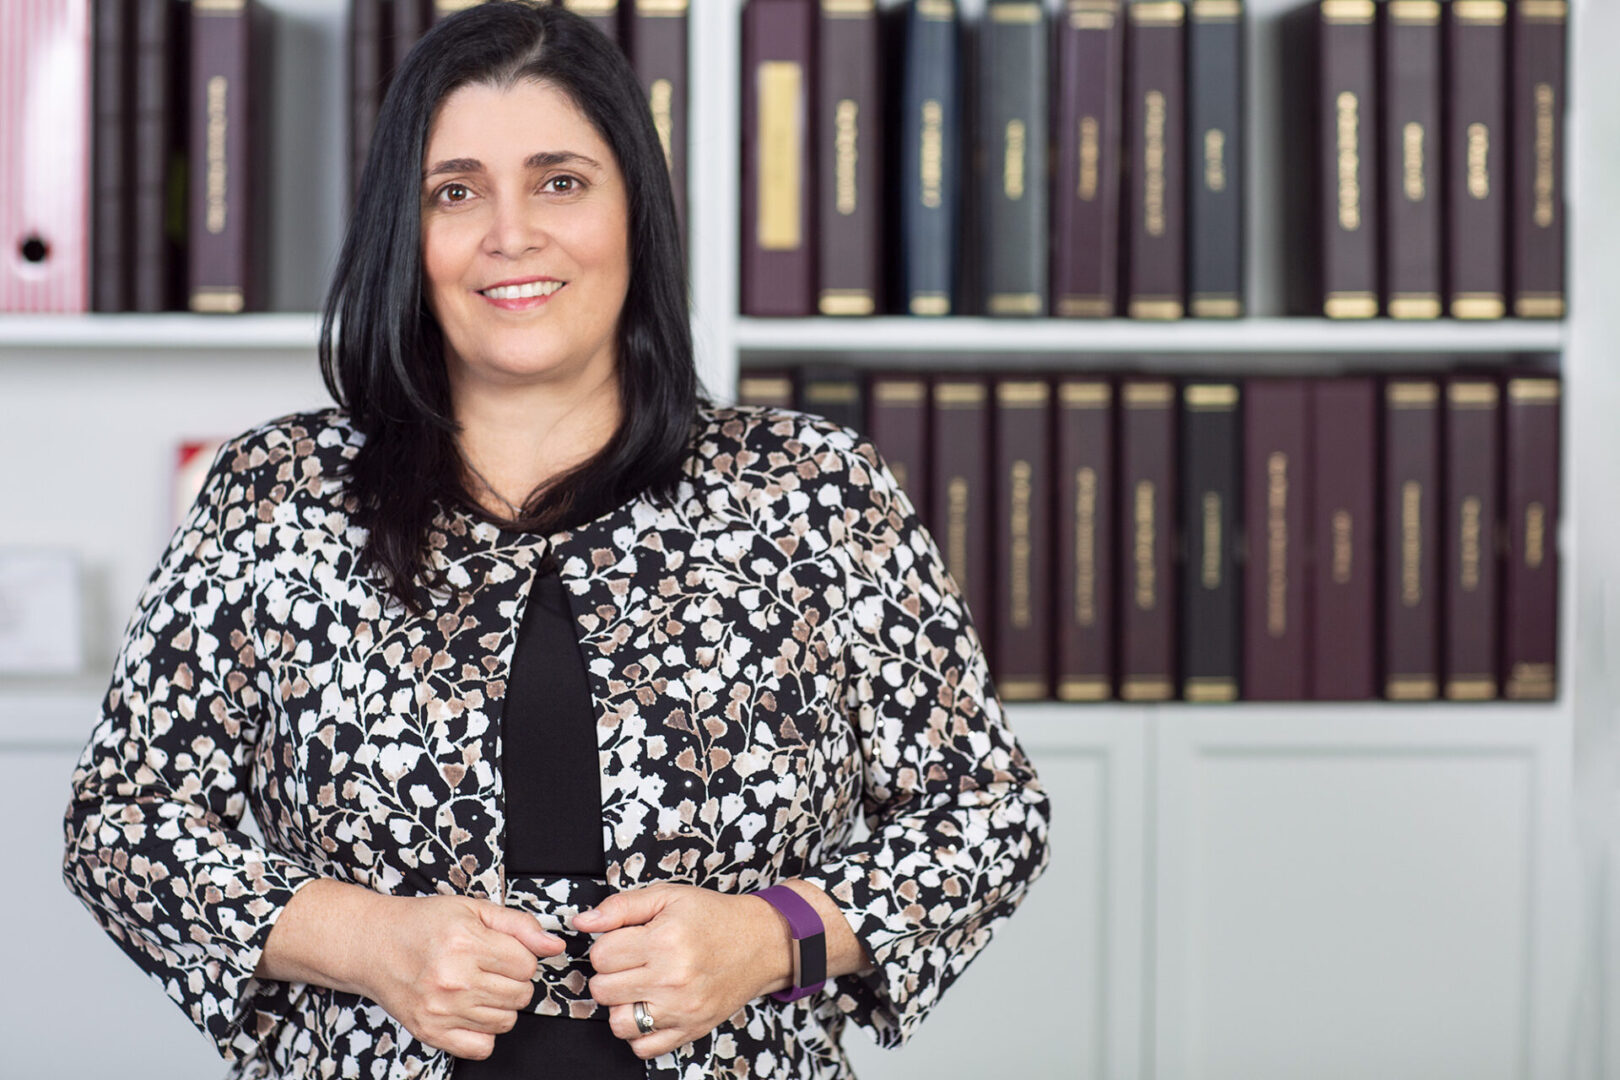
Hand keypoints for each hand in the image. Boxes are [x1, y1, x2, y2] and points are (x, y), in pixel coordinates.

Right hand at [360, 894, 566, 1060]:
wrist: (374, 945)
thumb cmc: (424, 924)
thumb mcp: (474, 909)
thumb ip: (519, 925)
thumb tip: (555, 945)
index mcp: (466, 943)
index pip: (527, 965)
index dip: (521, 957)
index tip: (503, 952)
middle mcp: (453, 979)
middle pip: (521, 995)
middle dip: (514, 981)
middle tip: (491, 968)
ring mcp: (441, 1010)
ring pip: (506, 1021)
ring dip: (501, 1006)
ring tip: (480, 987)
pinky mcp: (430, 1032)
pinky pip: (482, 1048)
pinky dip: (484, 1033)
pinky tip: (471, 1011)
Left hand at [573, 884, 790, 1060]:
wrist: (760, 943)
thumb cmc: (712, 917)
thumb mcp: (668, 896)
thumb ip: (621, 907)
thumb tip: (582, 921)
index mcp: (663, 940)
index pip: (600, 955)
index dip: (607, 945)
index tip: (624, 941)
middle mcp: (672, 978)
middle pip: (603, 989)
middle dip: (610, 973)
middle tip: (631, 962)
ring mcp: (681, 1009)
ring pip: (618, 1022)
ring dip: (621, 1004)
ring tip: (638, 986)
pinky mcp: (690, 1030)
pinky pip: (643, 1047)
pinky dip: (640, 1032)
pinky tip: (651, 1007)